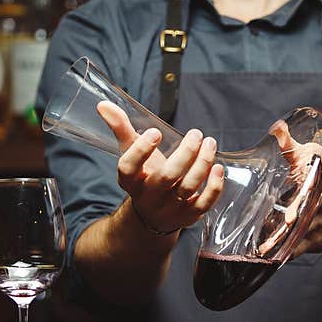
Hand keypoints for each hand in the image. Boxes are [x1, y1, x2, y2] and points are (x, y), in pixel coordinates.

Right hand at [96, 101, 223, 233]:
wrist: (152, 216)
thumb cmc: (144, 176)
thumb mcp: (130, 154)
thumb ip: (120, 128)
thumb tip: (103, 104)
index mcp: (130, 181)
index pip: (129, 168)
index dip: (141, 150)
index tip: (155, 132)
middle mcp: (149, 197)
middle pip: (167, 176)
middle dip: (185, 153)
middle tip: (196, 133)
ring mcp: (170, 208)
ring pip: (188, 188)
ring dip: (203, 163)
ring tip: (210, 143)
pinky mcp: (189, 216)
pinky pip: (204, 204)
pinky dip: (214, 186)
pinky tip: (218, 167)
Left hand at [257, 119, 321, 255]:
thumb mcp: (313, 162)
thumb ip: (292, 146)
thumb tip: (276, 126)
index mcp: (320, 179)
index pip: (316, 170)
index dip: (305, 168)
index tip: (299, 170)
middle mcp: (319, 201)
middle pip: (306, 205)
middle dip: (297, 212)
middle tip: (289, 219)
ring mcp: (315, 223)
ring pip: (297, 232)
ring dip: (282, 239)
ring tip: (264, 246)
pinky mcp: (310, 242)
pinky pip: (293, 250)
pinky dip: (280, 253)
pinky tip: (264, 256)